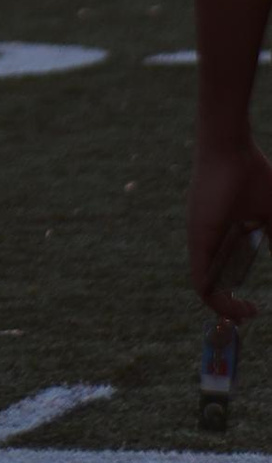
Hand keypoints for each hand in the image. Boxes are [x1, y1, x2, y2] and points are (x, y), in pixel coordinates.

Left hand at [188, 129, 271, 310]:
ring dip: (223, 306)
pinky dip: (215, 298)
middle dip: (227, 307)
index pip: (222, 272)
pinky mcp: (198, 237)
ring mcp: (200, 239)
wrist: (231, 146)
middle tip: (246, 316)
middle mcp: (208, 239)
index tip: (255, 307)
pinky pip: (200, 278)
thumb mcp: (271, 212)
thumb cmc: (251, 172)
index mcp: (223, 234)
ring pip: (204, 285)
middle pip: (212, 283)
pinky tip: (234, 306)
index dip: (234, 294)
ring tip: (244, 315)